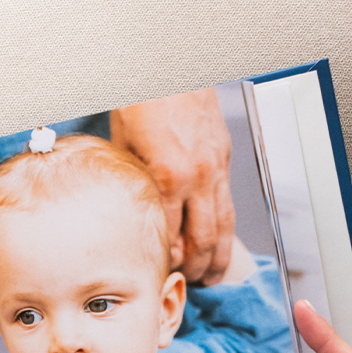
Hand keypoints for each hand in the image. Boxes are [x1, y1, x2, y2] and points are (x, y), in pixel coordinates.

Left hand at [110, 88, 233, 284]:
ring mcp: (215, 168)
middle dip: (198, 267)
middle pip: (203, 238)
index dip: (169, 261)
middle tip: (191, 285)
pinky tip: (221, 244)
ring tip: (213, 278)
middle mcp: (197, 177)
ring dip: (219, 255)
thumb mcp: (124, 149)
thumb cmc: (140, 103)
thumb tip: (130, 220)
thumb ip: (134, 188)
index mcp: (168, 177)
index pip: (171, 235)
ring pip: (223, 225)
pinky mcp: (223, 158)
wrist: (171, 66)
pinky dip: (226, 229)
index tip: (162, 276)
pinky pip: (227, 203)